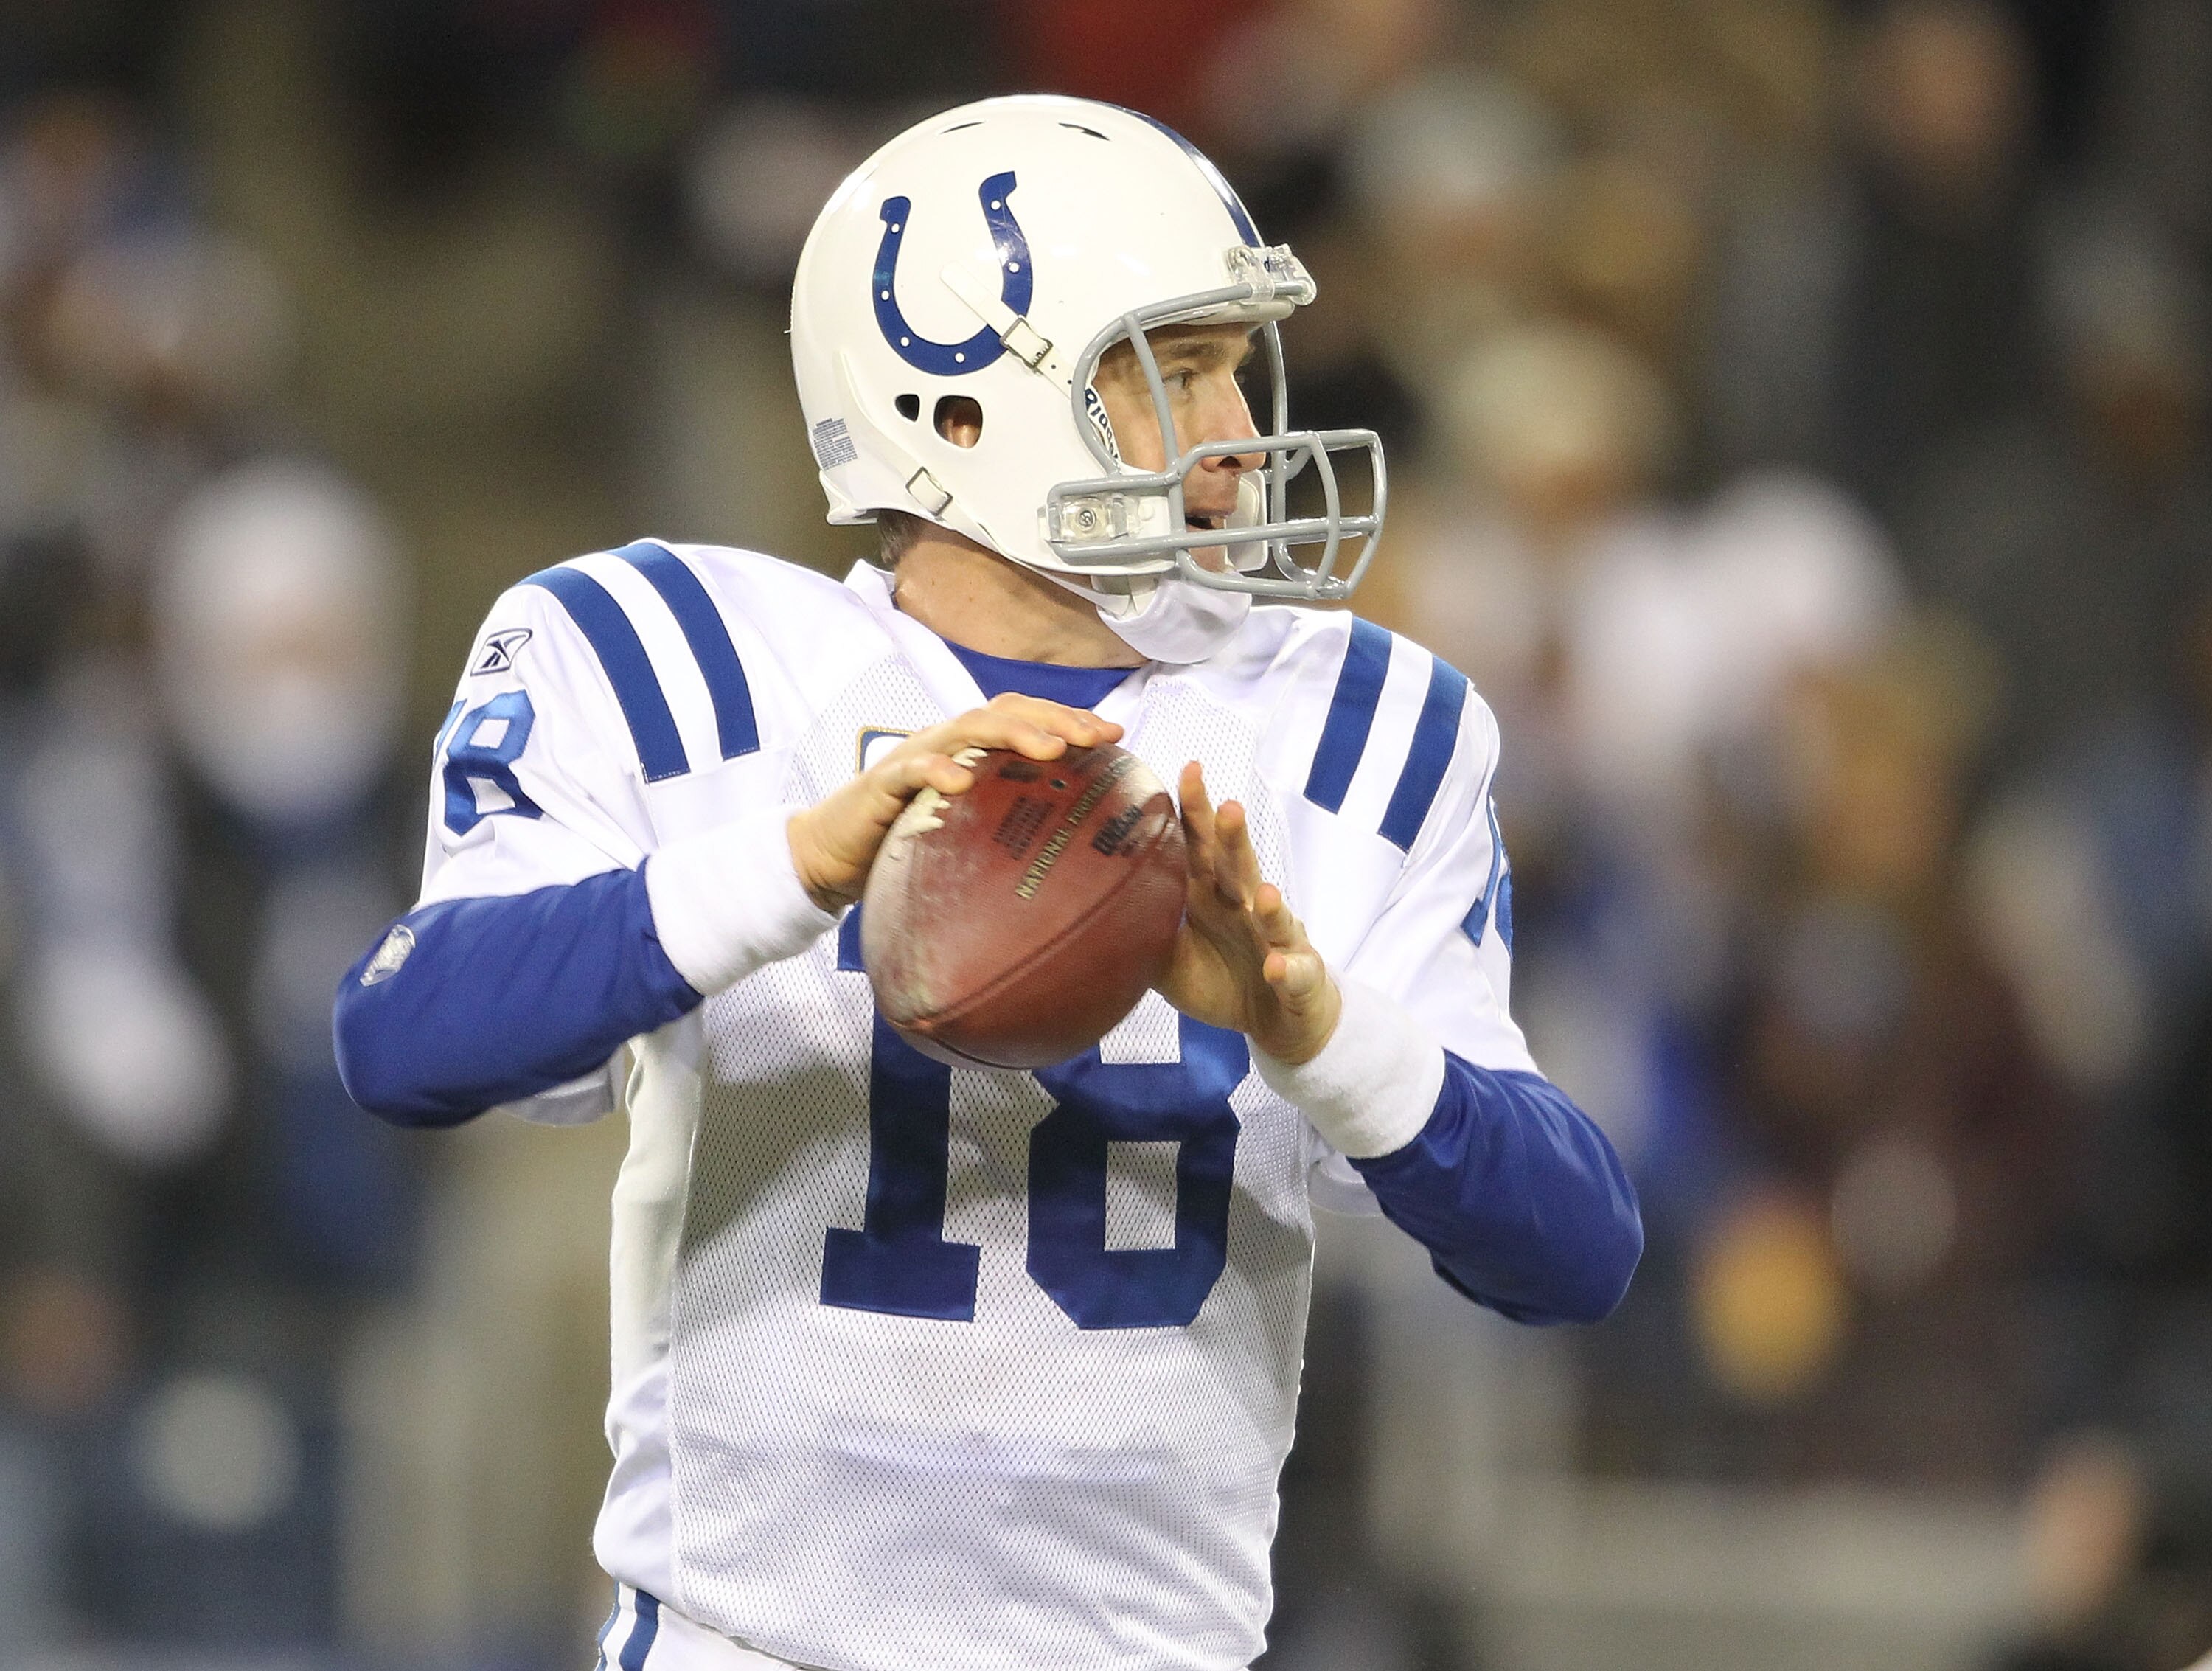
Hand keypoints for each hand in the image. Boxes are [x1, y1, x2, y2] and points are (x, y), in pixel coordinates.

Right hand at [787, 694, 1120, 911]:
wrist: (831, 855)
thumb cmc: (904, 843)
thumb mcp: (965, 832)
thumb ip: (1005, 826)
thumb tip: (1067, 853)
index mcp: (970, 751)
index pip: (1026, 718)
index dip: (1069, 720)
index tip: (1116, 736)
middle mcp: (946, 743)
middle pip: (1006, 712)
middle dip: (1055, 718)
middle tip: (1097, 736)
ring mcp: (915, 757)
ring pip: (967, 728)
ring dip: (1011, 734)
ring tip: (1049, 748)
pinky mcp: (883, 782)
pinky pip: (911, 769)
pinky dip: (936, 769)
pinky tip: (960, 781)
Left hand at [1156, 761, 1341, 1063]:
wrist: (1276, 1019)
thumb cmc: (1222, 979)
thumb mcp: (1171, 960)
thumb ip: (1139, 932)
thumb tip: (1084, 910)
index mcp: (1211, 895)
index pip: (1200, 846)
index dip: (1194, 812)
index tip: (1188, 770)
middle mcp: (1244, 907)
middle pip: (1237, 866)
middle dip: (1233, 839)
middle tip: (1227, 806)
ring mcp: (1275, 939)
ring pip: (1272, 913)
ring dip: (1268, 902)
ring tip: (1262, 891)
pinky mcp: (1299, 974)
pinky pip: (1292, 970)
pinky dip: (1286, 969)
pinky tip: (1275, 967)